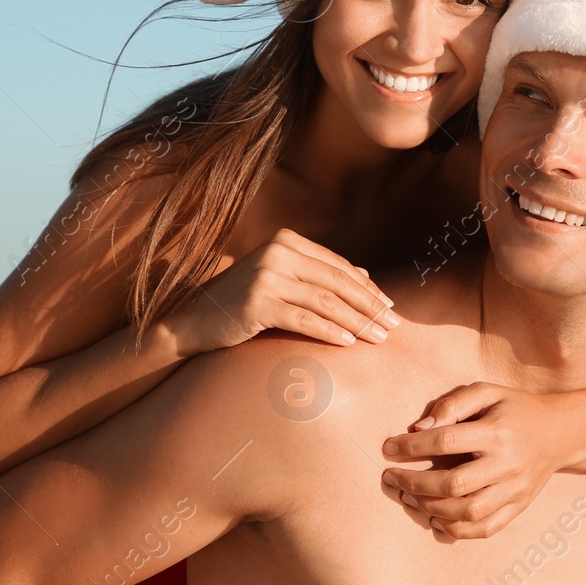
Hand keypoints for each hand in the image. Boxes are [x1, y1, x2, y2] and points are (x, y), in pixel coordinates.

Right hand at [164, 228, 397, 357]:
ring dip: (357, 322)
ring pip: (326, 302)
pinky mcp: (258, 303)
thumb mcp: (281, 280)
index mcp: (286, 241)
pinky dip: (330, 332)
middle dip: (369, 306)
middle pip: (337, 282)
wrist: (192, 321)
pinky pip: (305, 320)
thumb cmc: (241, 302)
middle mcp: (277, 252)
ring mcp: (267, 276)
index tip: (390, 307)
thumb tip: (365, 275)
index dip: (367, 288)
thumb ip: (318, 274)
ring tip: (378, 338)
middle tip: (394, 325)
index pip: (337, 266)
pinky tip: (348, 343)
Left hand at [380, 383, 569, 540]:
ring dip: (429, 509)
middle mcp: (507, 464)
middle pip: (453, 483)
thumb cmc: (515, 408)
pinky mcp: (518, 507)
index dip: (411, 446)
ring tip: (408, 498)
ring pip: (466, 512)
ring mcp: (514, 490)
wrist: (560, 433)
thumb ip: (453, 404)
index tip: (388, 447)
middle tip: (390, 478)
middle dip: (414, 483)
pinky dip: (455, 530)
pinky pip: (484, 528)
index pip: (445, 441)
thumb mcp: (487, 392)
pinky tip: (434, 519)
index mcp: (498, 432)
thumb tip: (419, 428)